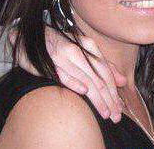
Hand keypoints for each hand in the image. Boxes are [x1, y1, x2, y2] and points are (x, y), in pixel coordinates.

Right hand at [8, 26, 125, 122]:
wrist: (31, 36)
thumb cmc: (60, 44)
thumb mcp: (82, 49)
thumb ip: (102, 64)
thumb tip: (123, 80)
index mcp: (87, 45)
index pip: (105, 71)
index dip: (114, 91)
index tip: (120, 107)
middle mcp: (77, 50)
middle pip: (98, 77)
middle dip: (109, 99)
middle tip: (116, 116)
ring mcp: (63, 56)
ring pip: (85, 79)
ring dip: (97, 98)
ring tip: (105, 113)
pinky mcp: (49, 63)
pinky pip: (64, 74)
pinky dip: (74, 82)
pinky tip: (84, 92)